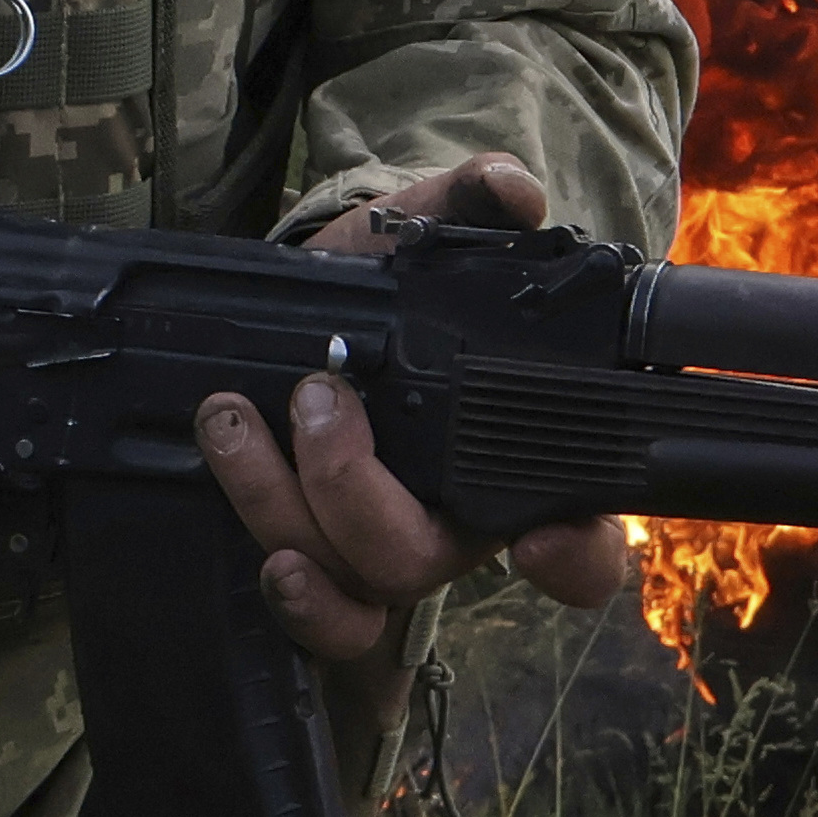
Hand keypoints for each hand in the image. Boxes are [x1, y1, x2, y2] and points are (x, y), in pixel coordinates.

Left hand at [204, 154, 636, 727]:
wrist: (295, 307)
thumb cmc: (378, 283)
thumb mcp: (420, 231)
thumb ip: (469, 201)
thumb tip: (513, 190)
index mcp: (510, 456)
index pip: (580, 537)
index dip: (575, 557)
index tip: (542, 540)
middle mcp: (455, 519)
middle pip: (427, 559)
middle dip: (358, 489)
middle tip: (320, 400)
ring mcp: (382, 549)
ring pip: (357, 580)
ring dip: (287, 505)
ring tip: (237, 419)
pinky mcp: (322, 567)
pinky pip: (326, 626)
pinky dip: (302, 604)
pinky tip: (271, 557)